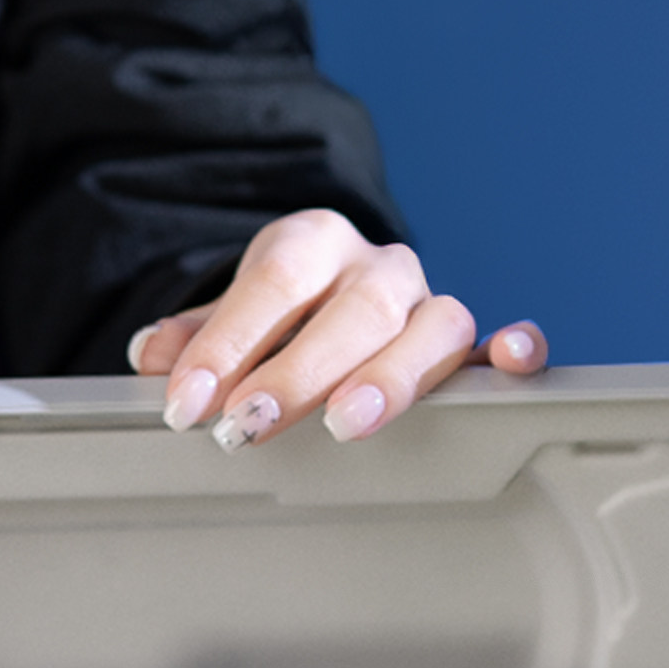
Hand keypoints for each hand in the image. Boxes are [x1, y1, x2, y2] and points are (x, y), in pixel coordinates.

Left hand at [125, 209, 548, 451]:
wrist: (324, 290)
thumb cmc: (274, 314)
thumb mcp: (224, 315)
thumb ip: (190, 339)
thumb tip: (153, 357)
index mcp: (310, 241)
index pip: (271, 284)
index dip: (226, 345)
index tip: (185, 403)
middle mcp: (377, 266)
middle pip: (354, 308)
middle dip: (298, 373)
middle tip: (248, 425)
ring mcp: (428, 302)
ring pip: (434, 325)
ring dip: (391, 376)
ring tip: (346, 424)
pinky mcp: (467, 345)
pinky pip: (500, 342)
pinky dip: (516, 350)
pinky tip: (512, 364)